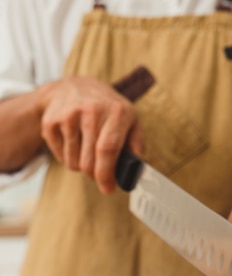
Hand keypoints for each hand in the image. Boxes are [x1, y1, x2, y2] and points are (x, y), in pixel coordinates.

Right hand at [40, 76, 143, 193]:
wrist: (75, 87)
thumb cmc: (108, 108)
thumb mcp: (130, 118)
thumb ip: (136, 145)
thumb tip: (135, 171)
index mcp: (116, 111)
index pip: (108, 149)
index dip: (106, 174)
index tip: (108, 188)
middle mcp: (92, 111)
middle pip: (89, 161)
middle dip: (95, 175)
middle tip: (99, 174)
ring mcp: (69, 115)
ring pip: (73, 163)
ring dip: (81, 166)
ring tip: (87, 150)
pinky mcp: (51, 122)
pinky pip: (60, 157)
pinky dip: (68, 158)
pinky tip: (74, 142)